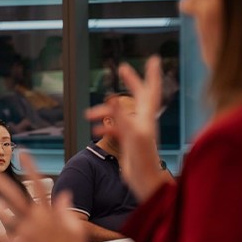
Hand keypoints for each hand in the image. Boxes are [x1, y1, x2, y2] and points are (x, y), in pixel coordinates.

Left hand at [0, 152, 87, 241]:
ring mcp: (24, 234)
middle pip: (13, 194)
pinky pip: (3, 236)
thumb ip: (66, 210)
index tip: (23, 153)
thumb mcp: (76, 229)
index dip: (31, 167)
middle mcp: (35, 220)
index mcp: (49, 214)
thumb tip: (64, 194)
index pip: (38, 184)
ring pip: (5, 214)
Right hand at [87, 55, 167, 200]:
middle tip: (122, 68)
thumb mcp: (132, 136)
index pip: (150, 90)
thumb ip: (121, 117)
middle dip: (130, 81)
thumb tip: (112, 97)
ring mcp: (136, 131)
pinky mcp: (129, 142)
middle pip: (137, 95)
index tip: (153, 58)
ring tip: (88, 114)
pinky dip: (105, 127)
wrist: (146, 182)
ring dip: (104, 111)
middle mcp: (143, 121)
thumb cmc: (144, 161)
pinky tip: (96, 131)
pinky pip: (116, 129)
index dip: (151, 74)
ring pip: (119, 113)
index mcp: (147, 117)